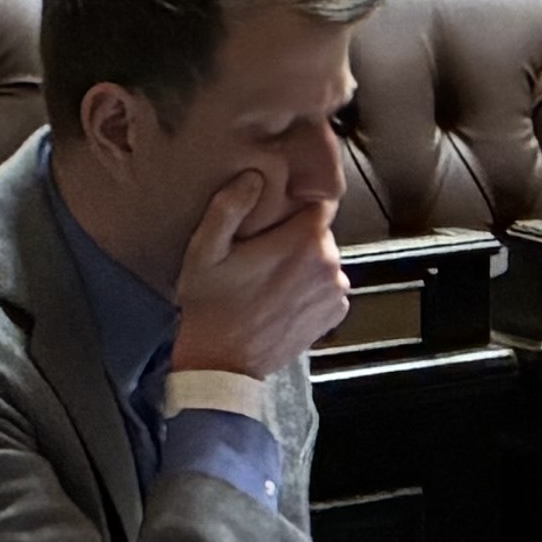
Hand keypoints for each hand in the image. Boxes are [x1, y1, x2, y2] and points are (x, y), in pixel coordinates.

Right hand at [172, 178, 353, 380]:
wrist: (222, 365)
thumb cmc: (211, 308)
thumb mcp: (204, 252)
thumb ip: (228, 208)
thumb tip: (254, 175)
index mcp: (305, 240)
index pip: (319, 197)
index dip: (297, 198)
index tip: (277, 206)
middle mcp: (331, 262)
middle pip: (319, 229)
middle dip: (295, 233)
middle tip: (262, 248)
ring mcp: (337, 290)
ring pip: (324, 257)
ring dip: (304, 261)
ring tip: (269, 276)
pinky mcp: (336, 313)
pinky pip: (327, 283)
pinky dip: (310, 285)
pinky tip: (282, 296)